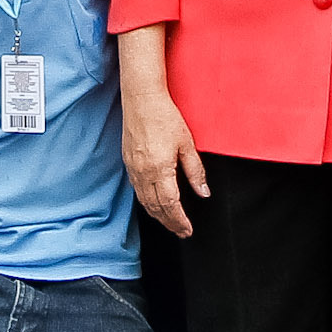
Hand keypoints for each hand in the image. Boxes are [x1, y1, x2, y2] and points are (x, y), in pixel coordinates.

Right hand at [120, 85, 206, 238]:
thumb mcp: (186, 143)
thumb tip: (203, 192)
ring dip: (158, 215)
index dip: (179, 221)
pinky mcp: (128, 162)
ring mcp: (133, 168)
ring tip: (170, 223)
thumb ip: (195, 171)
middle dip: (170, 223)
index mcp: (160, 170)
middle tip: (181, 232)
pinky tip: (154, 204)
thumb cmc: (165, 116)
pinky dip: (147, 203)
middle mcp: (143, 173)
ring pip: (144, 201)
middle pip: (156, 208)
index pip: (170, 205)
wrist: (141, 99)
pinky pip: (137, 190)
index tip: (188, 230)